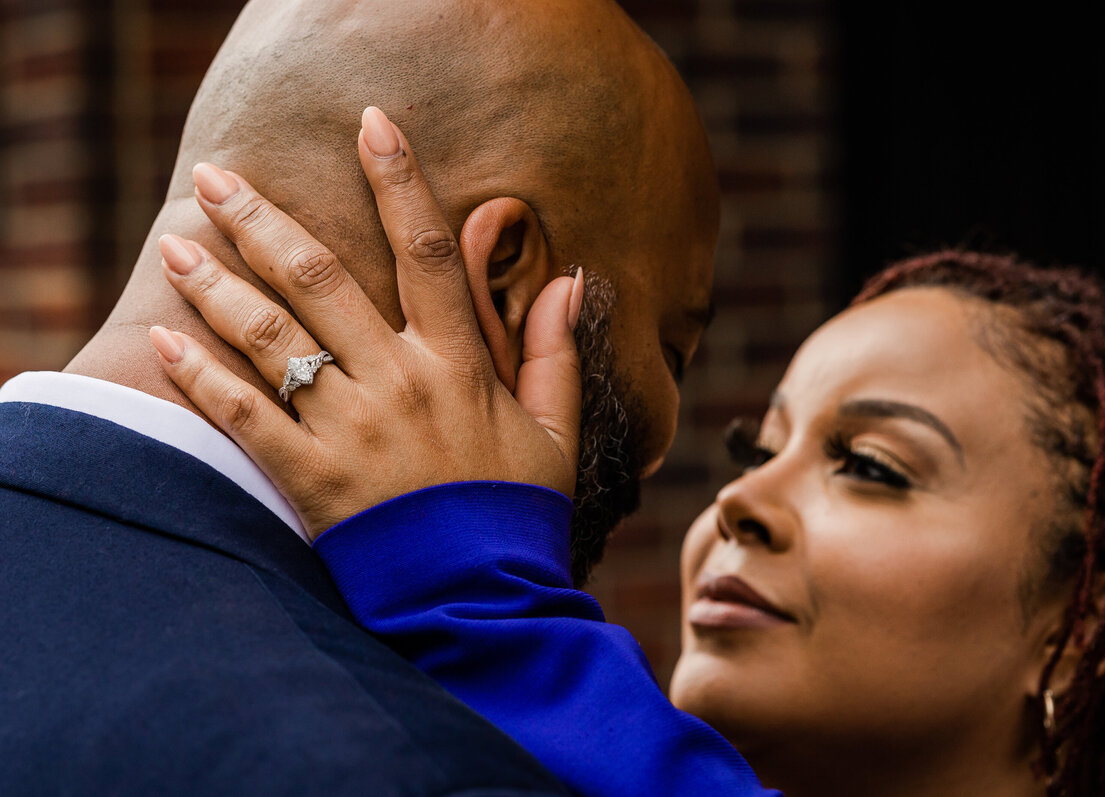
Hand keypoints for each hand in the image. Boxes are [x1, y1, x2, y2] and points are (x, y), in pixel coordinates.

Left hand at [149, 107, 582, 540]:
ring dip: (216, 284)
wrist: (480, 600)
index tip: (372, 124)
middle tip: (214, 178)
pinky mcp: (312, 479)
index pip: (429, 251)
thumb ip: (554, 351)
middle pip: (320, 276)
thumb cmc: (515, 513)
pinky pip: (243, 416)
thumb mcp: (554, 430)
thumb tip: (572, 279)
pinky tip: (163, 337)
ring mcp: (351, 429)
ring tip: (176, 244)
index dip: (400, 180)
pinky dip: (200, 374)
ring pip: (271, 337)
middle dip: (261, 218)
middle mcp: (400, 382)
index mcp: (459, 364)